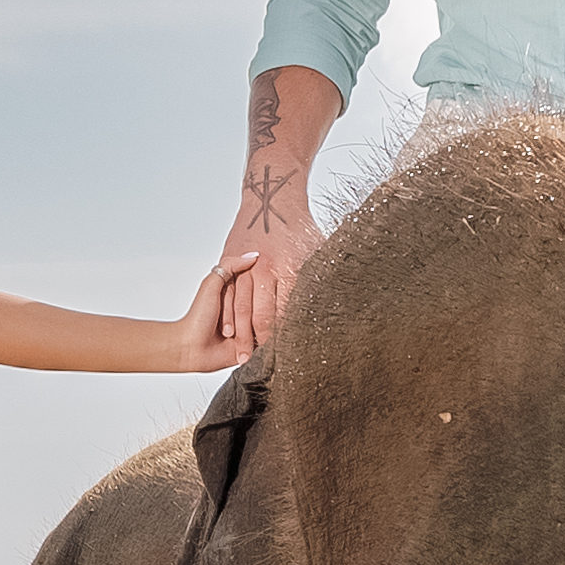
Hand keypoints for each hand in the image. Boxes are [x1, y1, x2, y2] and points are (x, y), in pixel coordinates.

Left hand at [172, 248, 255, 368]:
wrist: (192, 348)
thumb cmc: (198, 319)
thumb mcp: (211, 285)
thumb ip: (230, 266)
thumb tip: (253, 256)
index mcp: (234, 290)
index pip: (253, 284)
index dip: (244, 293)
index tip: (231, 301)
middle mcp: (243, 306)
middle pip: (259, 303)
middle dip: (242, 316)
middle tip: (225, 326)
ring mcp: (250, 324)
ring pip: (264, 320)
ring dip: (246, 330)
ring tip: (228, 336)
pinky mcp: (254, 342)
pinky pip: (266, 338)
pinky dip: (258, 340)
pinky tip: (244, 341)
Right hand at [216, 179, 319, 359]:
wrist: (271, 196)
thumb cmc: (299, 225)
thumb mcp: (316, 249)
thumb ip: (319, 278)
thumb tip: (339, 302)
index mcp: (290, 267)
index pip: (287, 311)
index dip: (286, 336)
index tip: (288, 357)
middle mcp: (266, 269)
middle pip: (262, 315)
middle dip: (261, 344)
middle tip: (260, 368)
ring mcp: (245, 266)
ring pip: (241, 307)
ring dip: (242, 335)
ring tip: (242, 358)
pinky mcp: (229, 261)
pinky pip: (226, 294)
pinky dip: (227, 315)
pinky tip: (227, 333)